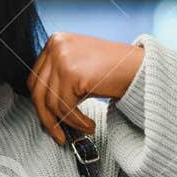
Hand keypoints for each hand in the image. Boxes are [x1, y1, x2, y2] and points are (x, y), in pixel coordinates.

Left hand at [27, 32, 143, 144]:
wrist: (141, 68)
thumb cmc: (113, 71)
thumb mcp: (79, 67)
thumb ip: (59, 77)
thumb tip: (41, 104)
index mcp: (55, 41)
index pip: (35, 79)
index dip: (41, 104)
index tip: (51, 121)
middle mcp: (56, 45)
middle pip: (37, 91)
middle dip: (47, 118)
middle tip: (59, 135)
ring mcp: (62, 57)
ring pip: (50, 102)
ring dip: (66, 122)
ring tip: (84, 128)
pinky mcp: (71, 72)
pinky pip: (64, 107)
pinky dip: (76, 121)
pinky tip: (89, 125)